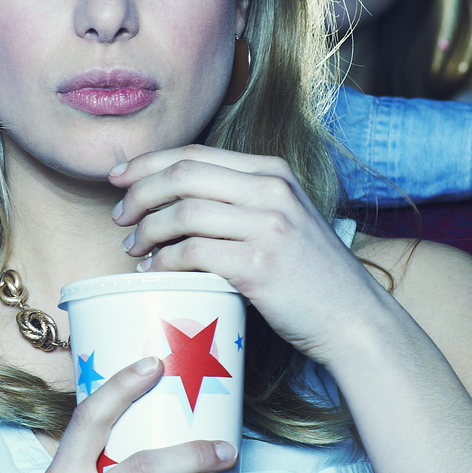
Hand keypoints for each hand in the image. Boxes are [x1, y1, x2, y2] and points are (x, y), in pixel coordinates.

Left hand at [109, 144, 392, 362]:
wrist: (353, 318)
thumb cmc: (308, 275)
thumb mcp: (281, 219)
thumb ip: (238, 202)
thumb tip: (172, 200)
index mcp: (273, 172)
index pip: (195, 154)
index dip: (148, 163)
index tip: (119, 179)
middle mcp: (272, 190)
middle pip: (183, 175)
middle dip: (139, 194)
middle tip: (119, 217)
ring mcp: (268, 226)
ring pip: (183, 212)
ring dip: (147, 230)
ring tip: (133, 248)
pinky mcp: (260, 265)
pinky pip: (193, 253)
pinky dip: (164, 261)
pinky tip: (153, 272)